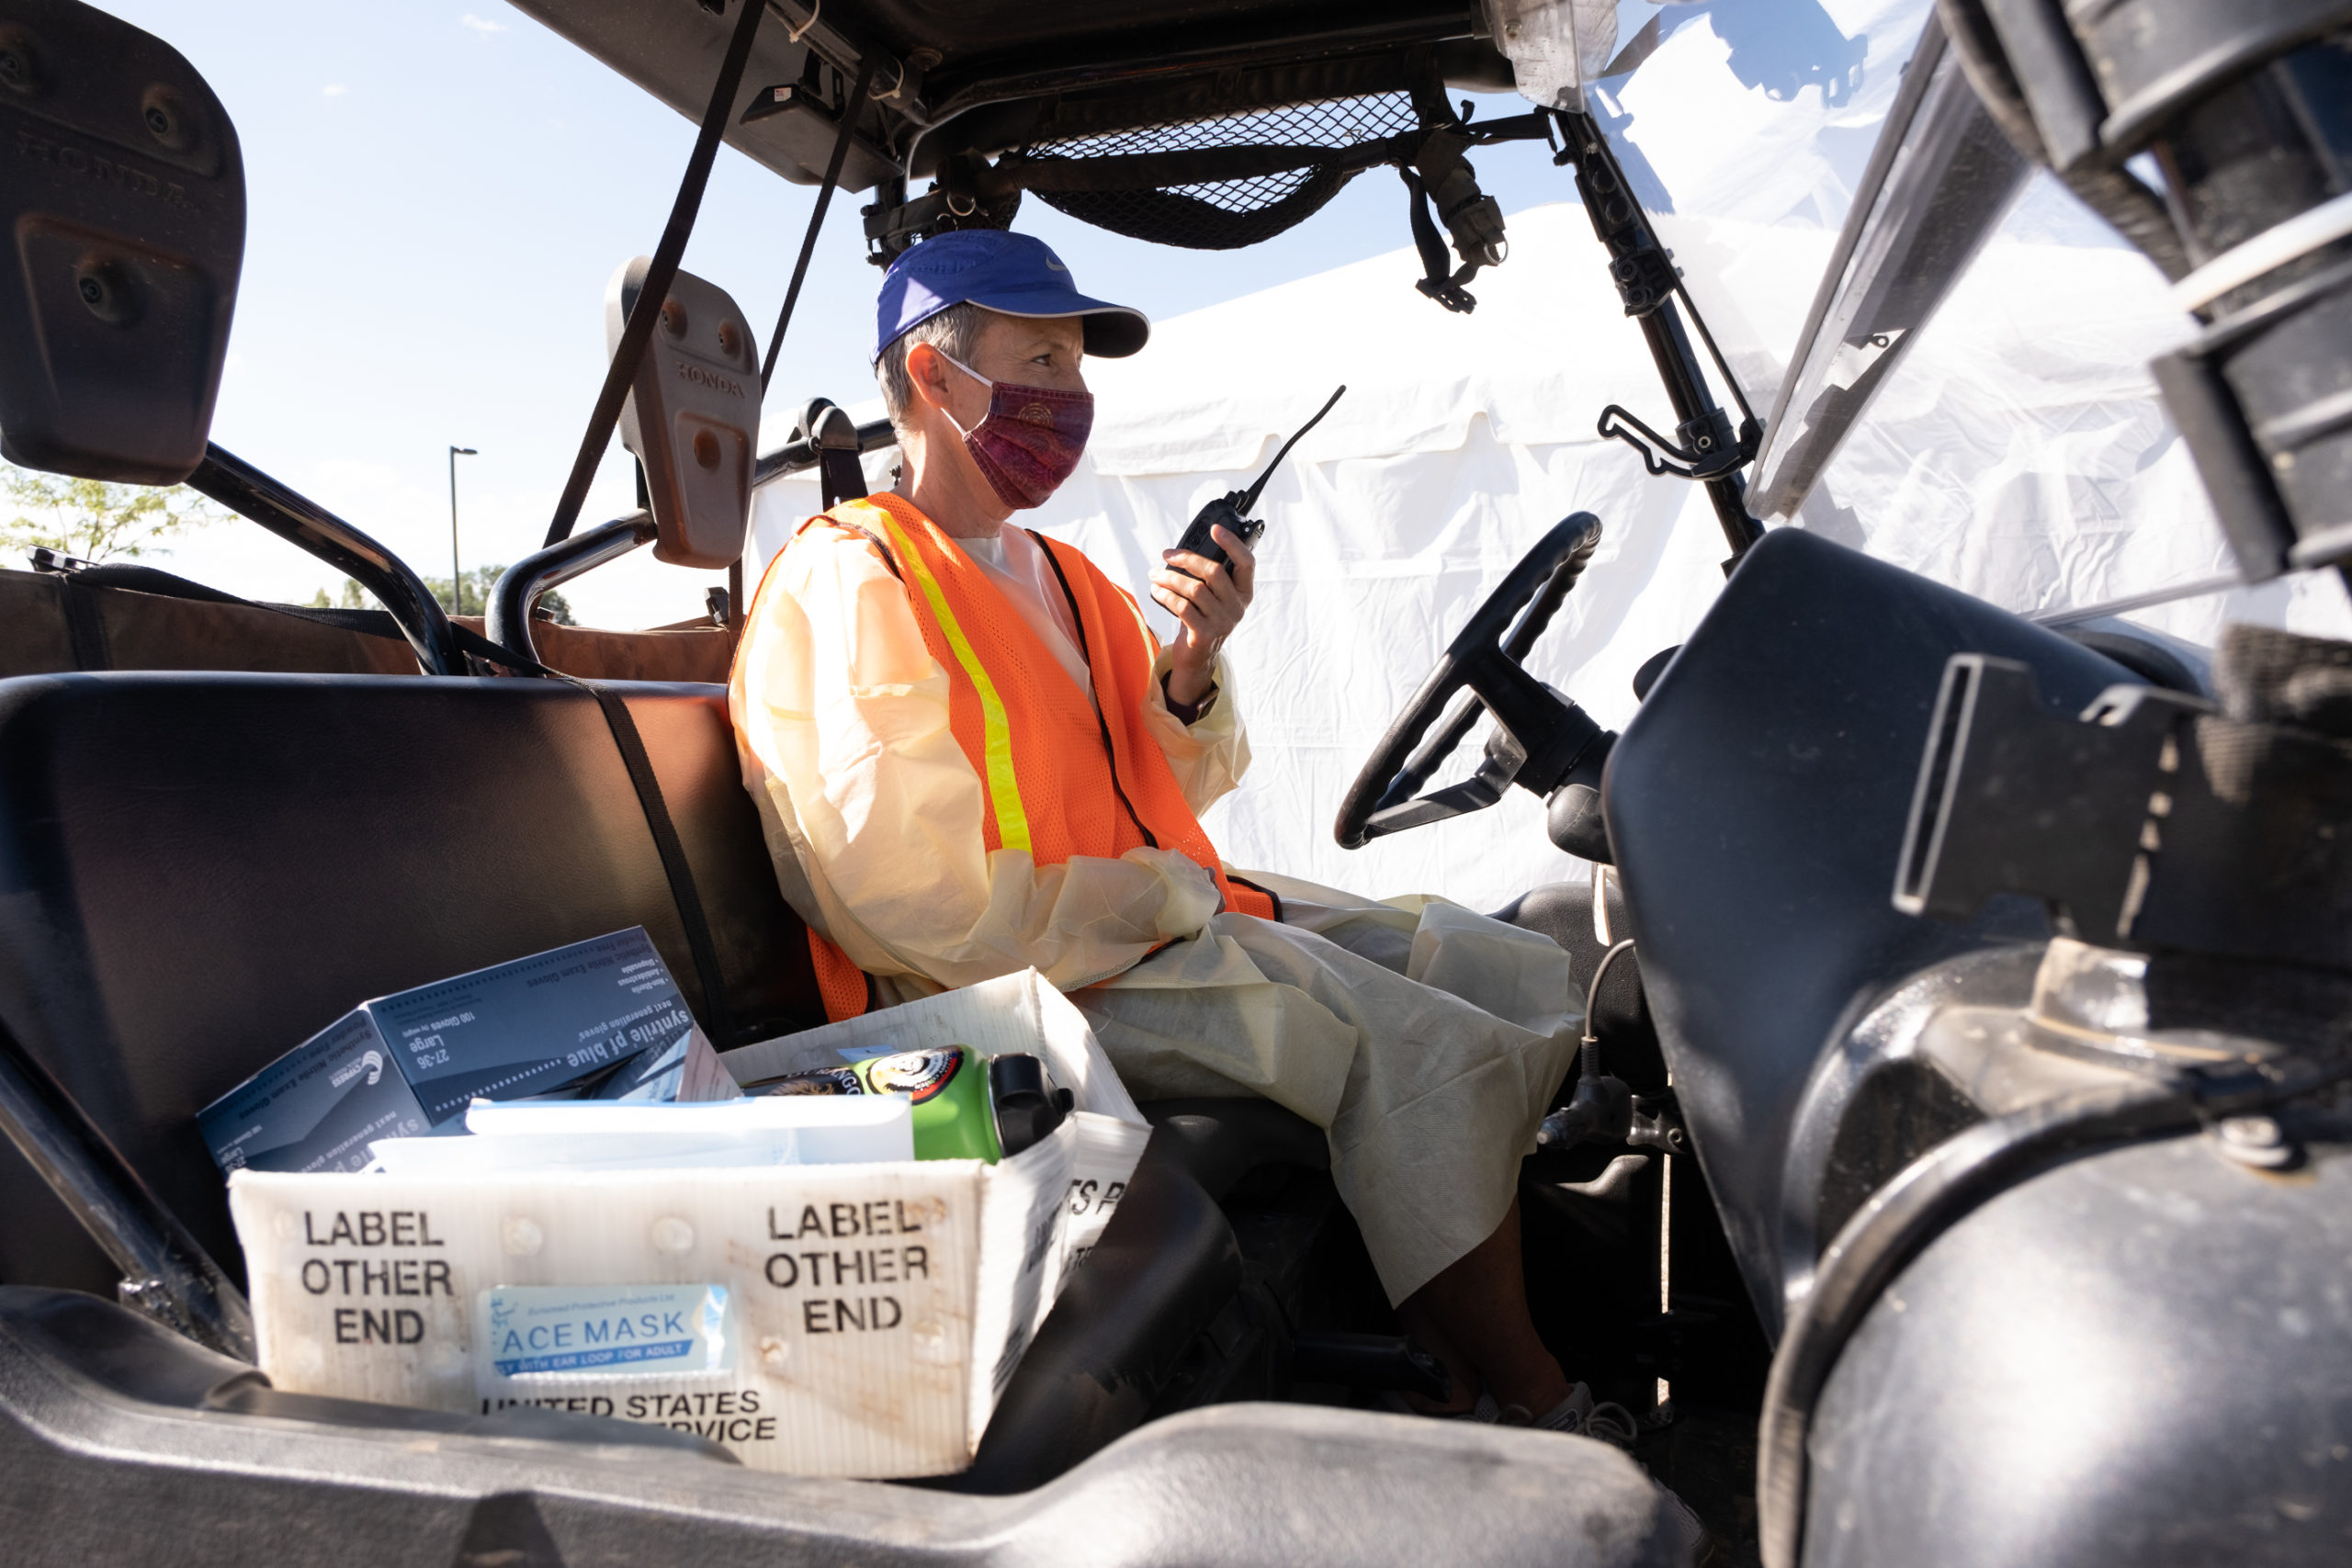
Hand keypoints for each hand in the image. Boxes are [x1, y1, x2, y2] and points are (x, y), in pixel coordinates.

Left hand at [1152, 524, 1254, 705]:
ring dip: (1169, 578)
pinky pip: (1182, 607)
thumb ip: (1209, 577)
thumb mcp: (1213, 597)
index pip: (1246, 563)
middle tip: (1167, 555)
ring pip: (1194, 589)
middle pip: (1214, 571)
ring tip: (1155, 576)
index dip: (1232, 543)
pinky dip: (1166, 595)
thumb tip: (1183, 552)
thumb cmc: (1203, 617)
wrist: (1198, 655)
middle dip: (1186, 559)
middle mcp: (1238, 607)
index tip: (1215, 529)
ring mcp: (1223, 622)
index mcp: (1244, 592)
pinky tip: (1156, 590)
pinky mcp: (1205, 634)